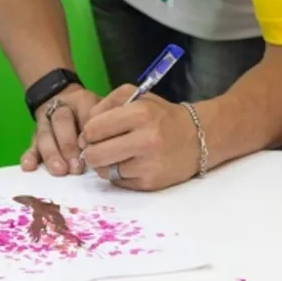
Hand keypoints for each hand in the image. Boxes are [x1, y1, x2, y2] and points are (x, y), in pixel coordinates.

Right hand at [23, 85, 100, 176]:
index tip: (91, 149)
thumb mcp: (100, 108)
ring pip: (45, 135)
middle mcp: (61, 108)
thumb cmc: (89, 112)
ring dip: (52, 154)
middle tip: (76, 167)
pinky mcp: (35, 135)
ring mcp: (45, 122)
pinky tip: (29, 166)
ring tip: (59, 170)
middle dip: (68, 146)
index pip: (85, 113)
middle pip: (62, 123)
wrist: (62, 97)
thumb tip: (112, 144)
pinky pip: (31, 144)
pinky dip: (30, 156)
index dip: (87, 131)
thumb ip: (106, 122)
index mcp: (82, 100)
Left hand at [79, 85, 199, 191]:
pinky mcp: (150, 183)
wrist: (197, 138)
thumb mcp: (137, 96)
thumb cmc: (162, 116)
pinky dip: (118, 174)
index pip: (94, 129)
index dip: (88, 132)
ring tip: (116, 155)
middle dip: (91, 151)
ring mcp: (149, 165)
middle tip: (98, 147)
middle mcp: (146, 140)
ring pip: (104, 171)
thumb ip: (106, 105)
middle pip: (94, 154)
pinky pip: (118, 182)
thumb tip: (84, 132)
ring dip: (104, 164)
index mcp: (141, 113)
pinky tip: (130, 164)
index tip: (93, 133)